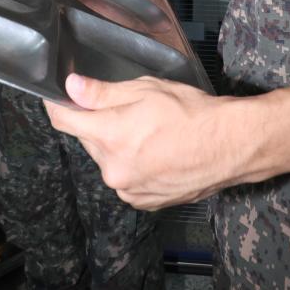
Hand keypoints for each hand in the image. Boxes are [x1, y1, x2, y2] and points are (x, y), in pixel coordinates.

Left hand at [44, 73, 240, 208]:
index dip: (59, 104)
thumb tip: (71, 87)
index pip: (64, 120)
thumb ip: (103, 92)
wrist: (230, 145)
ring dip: (116, 146)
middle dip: (99, 123)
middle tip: (129, 110)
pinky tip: (156, 153)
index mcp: (110, 137)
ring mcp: (128, 190)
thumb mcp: (146, 90)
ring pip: (107, 160)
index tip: (60, 96)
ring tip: (150, 133)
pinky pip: (125, 179)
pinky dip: (132, 165)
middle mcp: (113, 169)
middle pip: (88, 139)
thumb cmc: (192, 112)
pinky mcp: (143, 201)